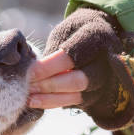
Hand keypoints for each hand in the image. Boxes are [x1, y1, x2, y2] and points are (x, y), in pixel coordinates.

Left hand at [35, 8, 133, 129]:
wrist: (98, 38)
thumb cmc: (74, 32)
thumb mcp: (63, 32)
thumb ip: (54, 50)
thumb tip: (33, 71)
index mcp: (97, 38)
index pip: (71, 57)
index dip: (48, 67)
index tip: (28, 72)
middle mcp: (106, 61)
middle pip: (77, 80)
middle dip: (48, 85)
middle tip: (27, 86)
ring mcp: (104, 80)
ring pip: (77, 94)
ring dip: (50, 98)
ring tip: (28, 98)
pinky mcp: (97, 94)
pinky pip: (74, 102)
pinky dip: (54, 102)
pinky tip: (36, 102)